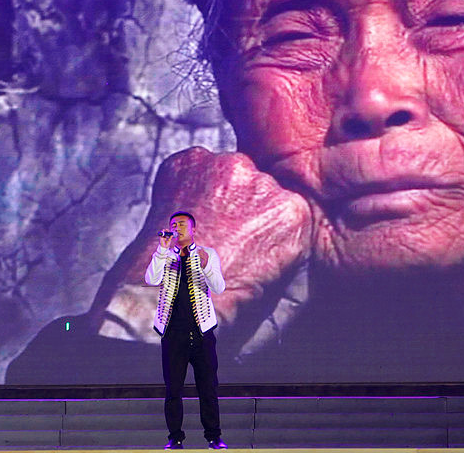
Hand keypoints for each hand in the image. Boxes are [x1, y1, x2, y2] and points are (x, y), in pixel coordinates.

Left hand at [150, 147, 312, 324]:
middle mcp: (265, 183)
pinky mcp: (191, 161)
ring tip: (196, 229)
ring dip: (215, 193)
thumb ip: (287, 245)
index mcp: (294, 214)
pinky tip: (180, 216)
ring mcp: (227, 167)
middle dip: (241, 204)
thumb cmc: (219, 303)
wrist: (169, 299)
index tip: (247, 238)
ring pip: (227, 172)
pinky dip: (185, 184)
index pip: (285, 202)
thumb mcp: (278, 284)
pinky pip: (193, 165)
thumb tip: (281, 235)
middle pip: (257, 184)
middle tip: (220, 236)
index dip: (262, 221)